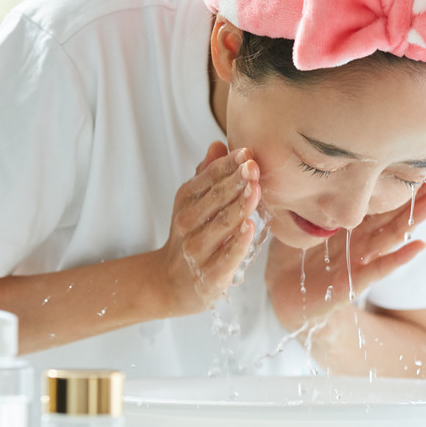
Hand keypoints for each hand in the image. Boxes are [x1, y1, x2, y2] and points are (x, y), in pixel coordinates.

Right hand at [152, 141, 260, 315]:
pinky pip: (226, 256)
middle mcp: (188, 223)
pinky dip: (238, 242)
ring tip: (256, 190)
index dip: (228, 165)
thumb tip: (218, 144)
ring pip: (221, 224)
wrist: (169, 283)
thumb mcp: (192, 202)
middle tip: (254, 166)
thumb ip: (206, 174)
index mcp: (186, 200)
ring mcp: (198, 249)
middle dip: (236, 181)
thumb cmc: (190, 235)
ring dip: (239, 206)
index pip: (208, 178)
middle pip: (215, 199)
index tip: (248, 152)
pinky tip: (250, 226)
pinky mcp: (210, 274)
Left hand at [265, 171, 425, 331]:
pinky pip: (379, 268)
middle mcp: (363, 239)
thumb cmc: (292, 252)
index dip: (405, 181)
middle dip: (424, 194)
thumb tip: (310, 156)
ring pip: (395, 235)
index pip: (384, 198)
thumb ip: (310, 194)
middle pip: (398, 213)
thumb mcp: (298, 216)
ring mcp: (362, 259)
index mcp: (353, 222)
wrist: (283, 293)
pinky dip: (400, 257)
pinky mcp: (353, 281)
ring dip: (418, 217)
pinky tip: (419, 243)